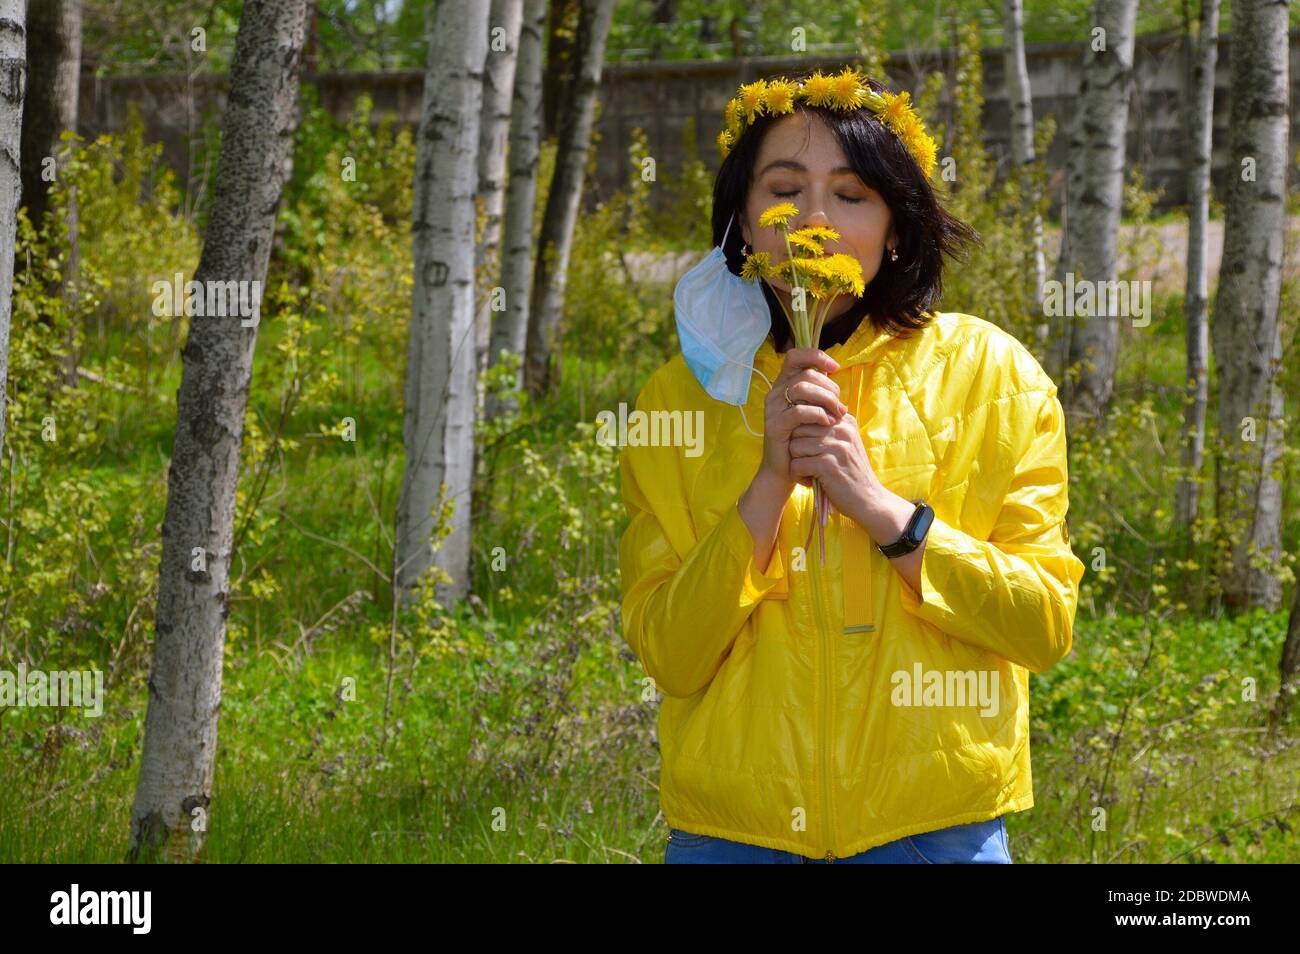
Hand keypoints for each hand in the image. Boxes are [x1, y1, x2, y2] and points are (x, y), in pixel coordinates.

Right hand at [757, 348, 847, 489]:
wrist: (784, 472)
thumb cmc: (802, 441)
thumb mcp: (812, 413)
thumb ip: (818, 394)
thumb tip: (834, 376)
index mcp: (783, 386)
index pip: (795, 356)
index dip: (816, 356)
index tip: (836, 368)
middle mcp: (775, 393)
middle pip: (805, 373)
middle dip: (829, 387)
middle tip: (841, 406)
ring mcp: (772, 409)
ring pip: (801, 388)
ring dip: (826, 399)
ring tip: (837, 415)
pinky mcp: (775, 426)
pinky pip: (799, 411)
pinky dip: (818, 414)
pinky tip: (827, 423)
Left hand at [786, 411, 880, 525]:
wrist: (869, 499)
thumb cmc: (851, 472)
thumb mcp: (846, 445)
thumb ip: (828, 430)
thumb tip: (799, 416)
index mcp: (845, 422)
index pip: (809, 416)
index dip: (802, 435)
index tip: (811, 450)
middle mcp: (842, 430)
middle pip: (798, 430)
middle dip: (797, 448)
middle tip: (806, 463)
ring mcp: (836, 447)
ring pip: (795, 446)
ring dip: (797, 462)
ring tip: (809, 472)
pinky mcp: (828, 465)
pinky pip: (797, 464)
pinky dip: (799, 476)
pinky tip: (810, 481)